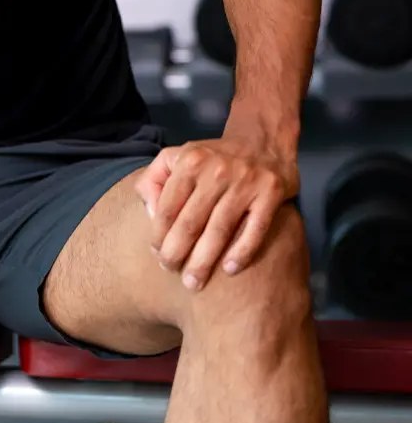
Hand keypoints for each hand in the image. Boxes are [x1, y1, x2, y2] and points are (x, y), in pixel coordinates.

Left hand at [134, 138, 299, 289]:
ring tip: (194, 282)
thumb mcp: (176, 157)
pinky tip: (229, 269)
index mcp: (189, 162)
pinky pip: (255, 228)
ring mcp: (246, 182)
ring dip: (205, 260)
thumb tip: (150, 213)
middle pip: (191, 222)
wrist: (262, 140)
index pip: (168, 207)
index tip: (157, 254)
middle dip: (177, 252)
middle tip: (170, 272)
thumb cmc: (212, 157)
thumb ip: (154, 180)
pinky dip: (242, 251)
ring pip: (220, 229)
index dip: (159, 235)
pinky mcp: (271, 192)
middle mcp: (216, 171)